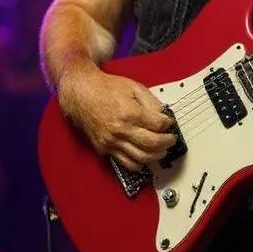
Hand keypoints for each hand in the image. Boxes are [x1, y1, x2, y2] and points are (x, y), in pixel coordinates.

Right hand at [59, 66, 174, 171]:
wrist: (81, 94)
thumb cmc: (106, 88)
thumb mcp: (133, 87)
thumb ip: (151, 102)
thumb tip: (164, 115)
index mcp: (130, 113)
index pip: (158, 125)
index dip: (168, 125)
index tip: (169, 123)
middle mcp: (121, 130)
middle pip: (153, 144)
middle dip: (167, 143)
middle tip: (170, 140)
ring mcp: (111, 142)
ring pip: (141, 157)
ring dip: (156, 156)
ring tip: (161, 150)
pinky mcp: (104, 148)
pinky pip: (125, 163)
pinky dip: (139, 163)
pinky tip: (145, 158)